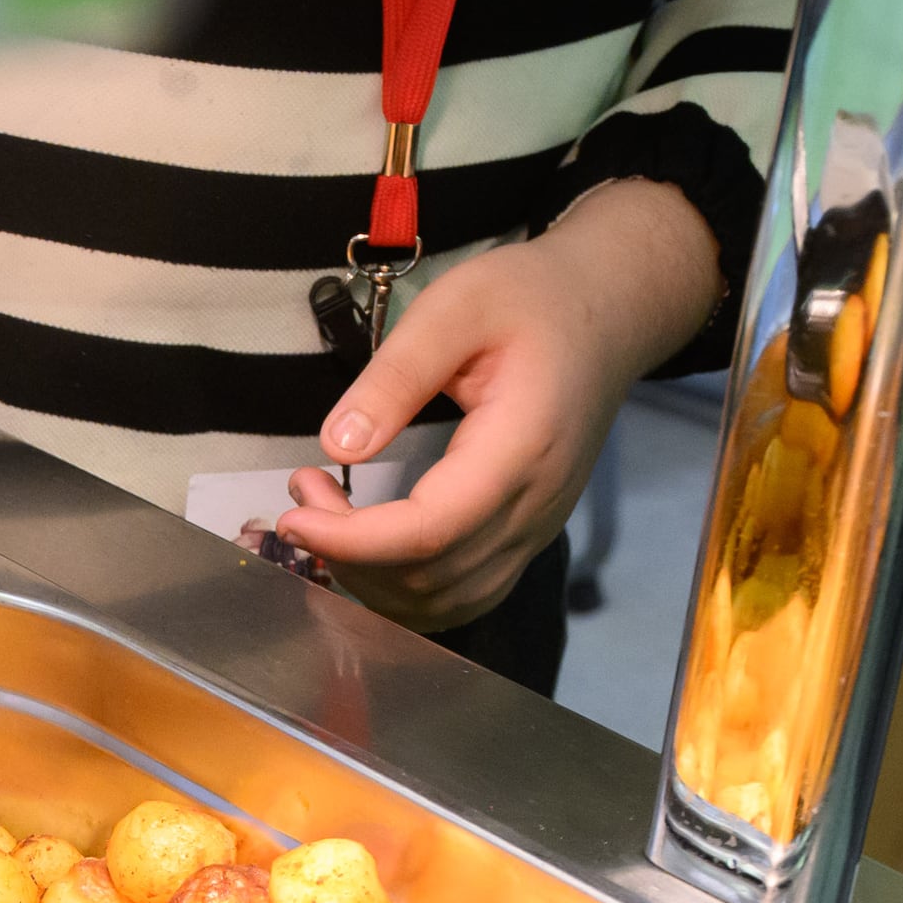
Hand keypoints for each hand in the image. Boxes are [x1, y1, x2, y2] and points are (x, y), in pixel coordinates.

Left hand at [277, 177, 719, 630]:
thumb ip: (397, 375)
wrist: (607, 312)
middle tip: (304, 493)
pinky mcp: (526, 537)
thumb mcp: (457, 306)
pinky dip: (400, 590)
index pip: (429, 534)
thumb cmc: (533, 299)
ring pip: (442, 602)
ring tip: (325, 514)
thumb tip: (337, 445)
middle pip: (428, 579)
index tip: (294, 514)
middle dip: (347, 553)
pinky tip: (365, 544)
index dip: (352, 541)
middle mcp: (534, 508)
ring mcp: (535, 530)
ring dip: (368, 578)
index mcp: (520, 449)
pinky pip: (460, 595)